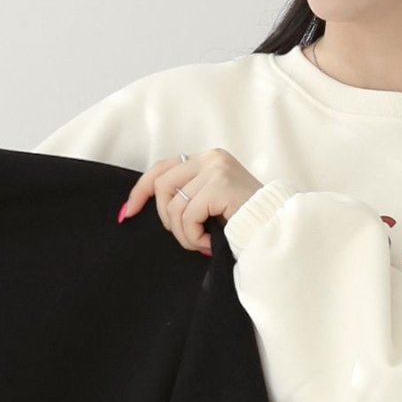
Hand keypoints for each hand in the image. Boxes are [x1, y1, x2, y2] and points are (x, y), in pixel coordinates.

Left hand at [117, 148, 263, 254]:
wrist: (274, 231)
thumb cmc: (243, 224)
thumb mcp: (210, 204)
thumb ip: (188, 196)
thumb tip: (145, 204)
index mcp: (207, 159)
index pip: (162, 168)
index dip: (140, 190)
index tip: (127, 213)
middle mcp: (210, 158)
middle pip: (162, 187)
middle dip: (167, 220)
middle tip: (188, 237)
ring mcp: (215, 169)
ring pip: (174, 206)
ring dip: (184, 235)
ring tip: (202, 243)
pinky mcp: (219, 185)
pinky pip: (188, 216)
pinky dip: (195, 238)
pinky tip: (211, 243)